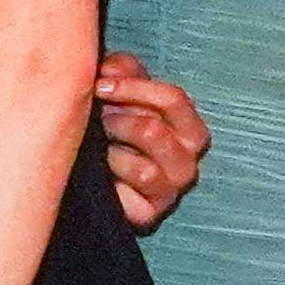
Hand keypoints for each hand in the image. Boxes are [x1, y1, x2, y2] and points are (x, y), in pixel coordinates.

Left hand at [96, 57, 205, 225]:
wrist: (95, 173)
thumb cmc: (115, 126)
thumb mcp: (121, 90)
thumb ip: (122, 70)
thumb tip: (110, 71)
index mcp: (189, 129)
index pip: (174, 100)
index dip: (133, 87)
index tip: (100, 84)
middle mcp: (187, 161)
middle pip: (153, 131)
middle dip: (117, 121)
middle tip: (99, 119)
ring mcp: (171, 190)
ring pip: (143, 167)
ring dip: (111, 150)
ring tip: (99, 144)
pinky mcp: (150, 213)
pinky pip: (130, 194)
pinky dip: (111, 176)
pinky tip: (102, 170)